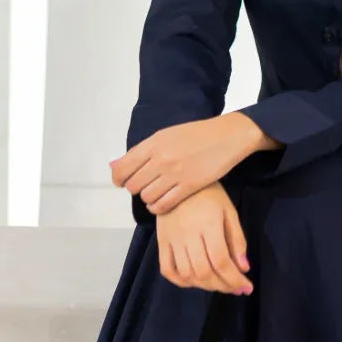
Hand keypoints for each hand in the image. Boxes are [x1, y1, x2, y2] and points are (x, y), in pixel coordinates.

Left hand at [110, 112, 267, 215]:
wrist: (227, 136)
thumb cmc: (195, 134)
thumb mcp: (166, 135)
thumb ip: (140, 151)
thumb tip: (114, 165)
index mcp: (153, 143)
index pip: (122, 169)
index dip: (119, 179)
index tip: (124, 181)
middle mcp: (161, 159)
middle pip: (133, 185)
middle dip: (136, 188)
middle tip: (145, 185)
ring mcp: (175, 174)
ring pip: (146, 197)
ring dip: (148, 198)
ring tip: (156, 193)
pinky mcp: (189, 187)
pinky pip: (163, 205)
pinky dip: (158, 207)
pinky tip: (162, 203)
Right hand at [155, 183, 251, 295]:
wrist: (178, 181)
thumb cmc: (210, 195)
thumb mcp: (229, 212)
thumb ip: (237, 240)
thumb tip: (244, 268)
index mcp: (209, 225)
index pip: (221, 261)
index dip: (235, 279)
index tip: (247, 287)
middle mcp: (188, 235)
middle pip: (204, 271)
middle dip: (223, 286)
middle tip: (235, 288)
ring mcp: (172, 240)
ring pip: (187, 274)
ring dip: (205, 286)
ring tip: (219, 284)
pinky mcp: (161, 242)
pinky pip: (167, 269)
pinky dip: (181, 281)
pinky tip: (195, 282)